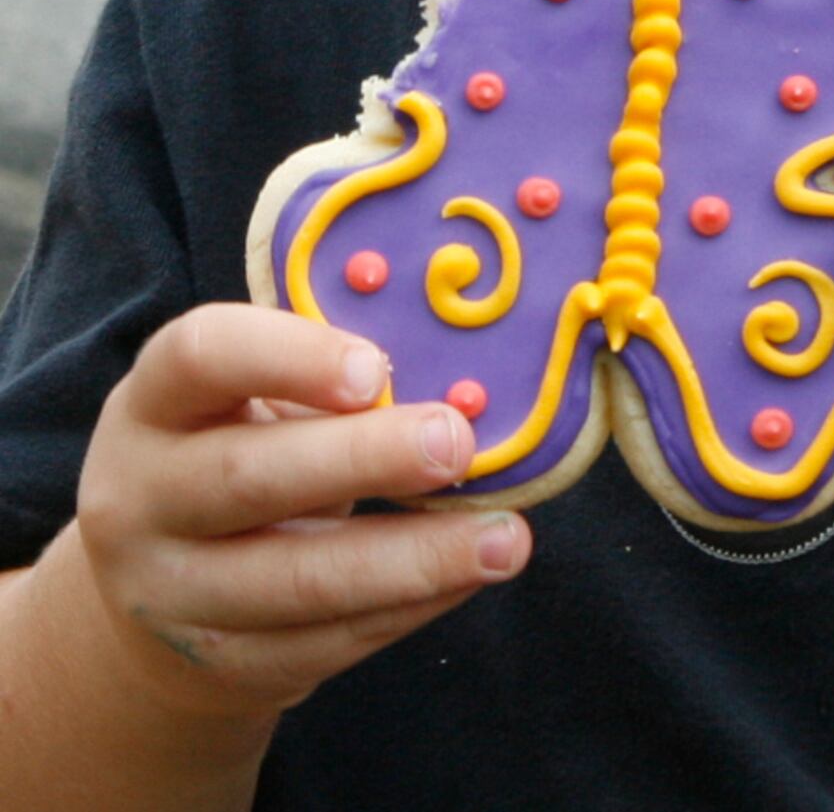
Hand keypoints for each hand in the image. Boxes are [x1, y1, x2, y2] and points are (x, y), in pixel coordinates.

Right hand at [62, 303, 527, 720]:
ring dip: (415, 560)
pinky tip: (471, 575)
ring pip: (297, 580)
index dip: (288, 358)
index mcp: (155, 403)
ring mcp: (169, 591)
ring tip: (506, 538)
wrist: (162, 591)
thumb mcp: (258, 401)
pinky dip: (411, 607)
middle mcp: (140, 497)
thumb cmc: (244, 452)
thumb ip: (338, 379)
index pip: (199, 357)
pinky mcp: (220, 663)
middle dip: (363, 460)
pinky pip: (326, 641)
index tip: (376, 369)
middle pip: (247, 477)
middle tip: (457, 443)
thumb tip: (470, 382)